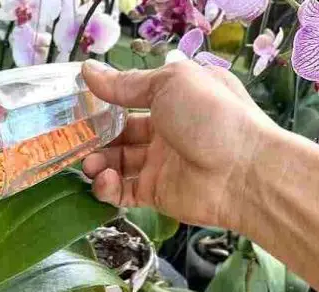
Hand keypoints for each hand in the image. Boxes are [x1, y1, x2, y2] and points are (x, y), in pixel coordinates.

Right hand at [81, 59, 282, 230]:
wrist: (243, 172)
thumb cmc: (212, 116)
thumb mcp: (169, 84)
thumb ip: (126, 83)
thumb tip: (88, 71)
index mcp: (174, 101)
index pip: (131, 99)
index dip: (106, 101)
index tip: (79, 104)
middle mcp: (167, 132)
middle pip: (121, 134)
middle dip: (96, 136)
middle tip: (75, 140)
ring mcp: (161, 165)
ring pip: (117, 163)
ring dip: (97, 162)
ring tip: (89, 163)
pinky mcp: (156, 194)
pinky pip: (123, 191)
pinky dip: (107, 187)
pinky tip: (103, 180)